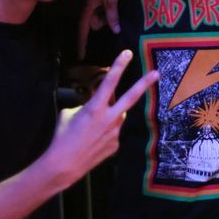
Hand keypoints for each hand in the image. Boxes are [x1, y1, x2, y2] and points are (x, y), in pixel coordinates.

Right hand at [45, 50, 157, 187]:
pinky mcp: (115, 145)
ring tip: (91, 129)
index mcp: (95, 107)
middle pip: (131, 97)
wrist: (64, 165)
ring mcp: (115, 133)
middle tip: (157, 73)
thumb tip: (91, 107)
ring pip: (118, 116)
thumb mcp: (68, 114)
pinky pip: (113, 133)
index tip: (128, 53)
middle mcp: (109, 118)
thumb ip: (85, 107)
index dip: (119, 65)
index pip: (109, 81)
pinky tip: (92, 142)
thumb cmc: (62, 137)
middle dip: (144, 83)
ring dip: (110, 116)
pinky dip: (104, 133)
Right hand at [77, 0, 120, 58]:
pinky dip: (100, 6)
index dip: (82, 44)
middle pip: (92, 24)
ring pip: (93, 15)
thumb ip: (112, 15)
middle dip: (101, 20)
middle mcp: (82, 7)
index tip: (80, 57)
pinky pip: (93, 7)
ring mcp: (84, 1)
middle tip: (109, 10)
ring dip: (101, 12)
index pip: (83, 31)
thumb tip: (115, 31)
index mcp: (87, 9)